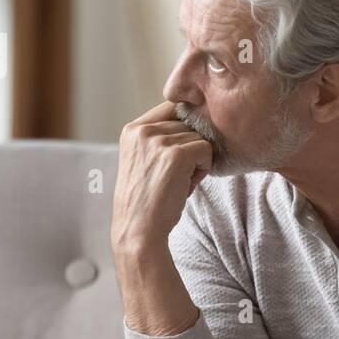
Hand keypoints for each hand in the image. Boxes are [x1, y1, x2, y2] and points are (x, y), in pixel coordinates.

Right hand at [111, 100, 213, 254]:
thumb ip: (160, 138)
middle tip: (178, 174)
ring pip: (199, 137)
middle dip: (190, 148)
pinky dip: (203, 169)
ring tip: (179, 181)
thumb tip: (196, 117)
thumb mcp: (144, 159)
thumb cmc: (147, 199)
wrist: (139, 230)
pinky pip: (206, 150)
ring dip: (197, 160)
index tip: (180, 154)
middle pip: (188, 123)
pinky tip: (187, 185)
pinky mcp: (175, 155)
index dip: (184, 128)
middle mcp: (142, 130)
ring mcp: (158, 141)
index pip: (172, 108)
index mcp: (132, 129)